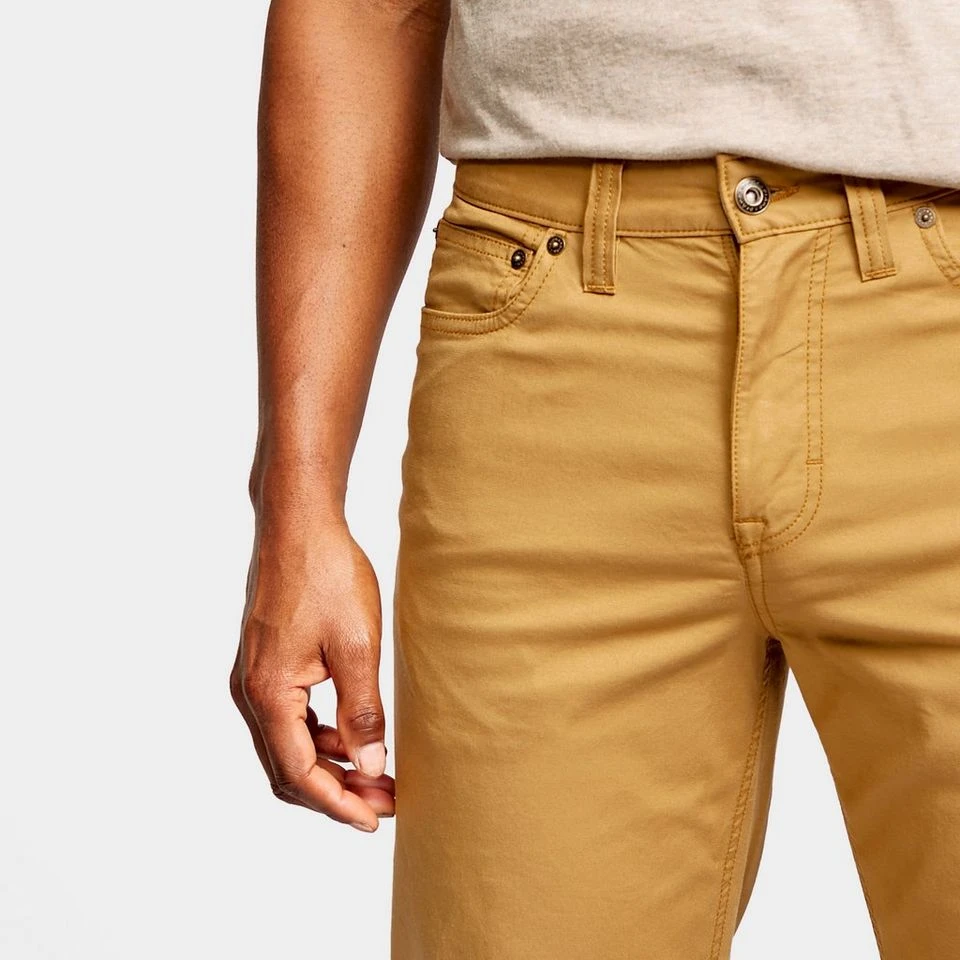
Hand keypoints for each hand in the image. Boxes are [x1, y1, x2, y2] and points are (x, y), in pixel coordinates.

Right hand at [230, 520, 393, 830]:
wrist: (298, 524)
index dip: (337, 803)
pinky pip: (290, 717)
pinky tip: (356, 733)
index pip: (299, 773)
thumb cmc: (326, 575)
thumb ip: (362, 711)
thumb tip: (370, 766)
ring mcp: (255, 678)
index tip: (374, 820)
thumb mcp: (357, 646)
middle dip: (335, 791)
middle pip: (288, 767)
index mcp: (268, 694)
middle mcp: (251, 692)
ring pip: (289, 744)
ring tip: (378, 771)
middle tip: (384, 800)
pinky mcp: (267, 663)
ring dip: (330, 765)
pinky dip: (321, 736)